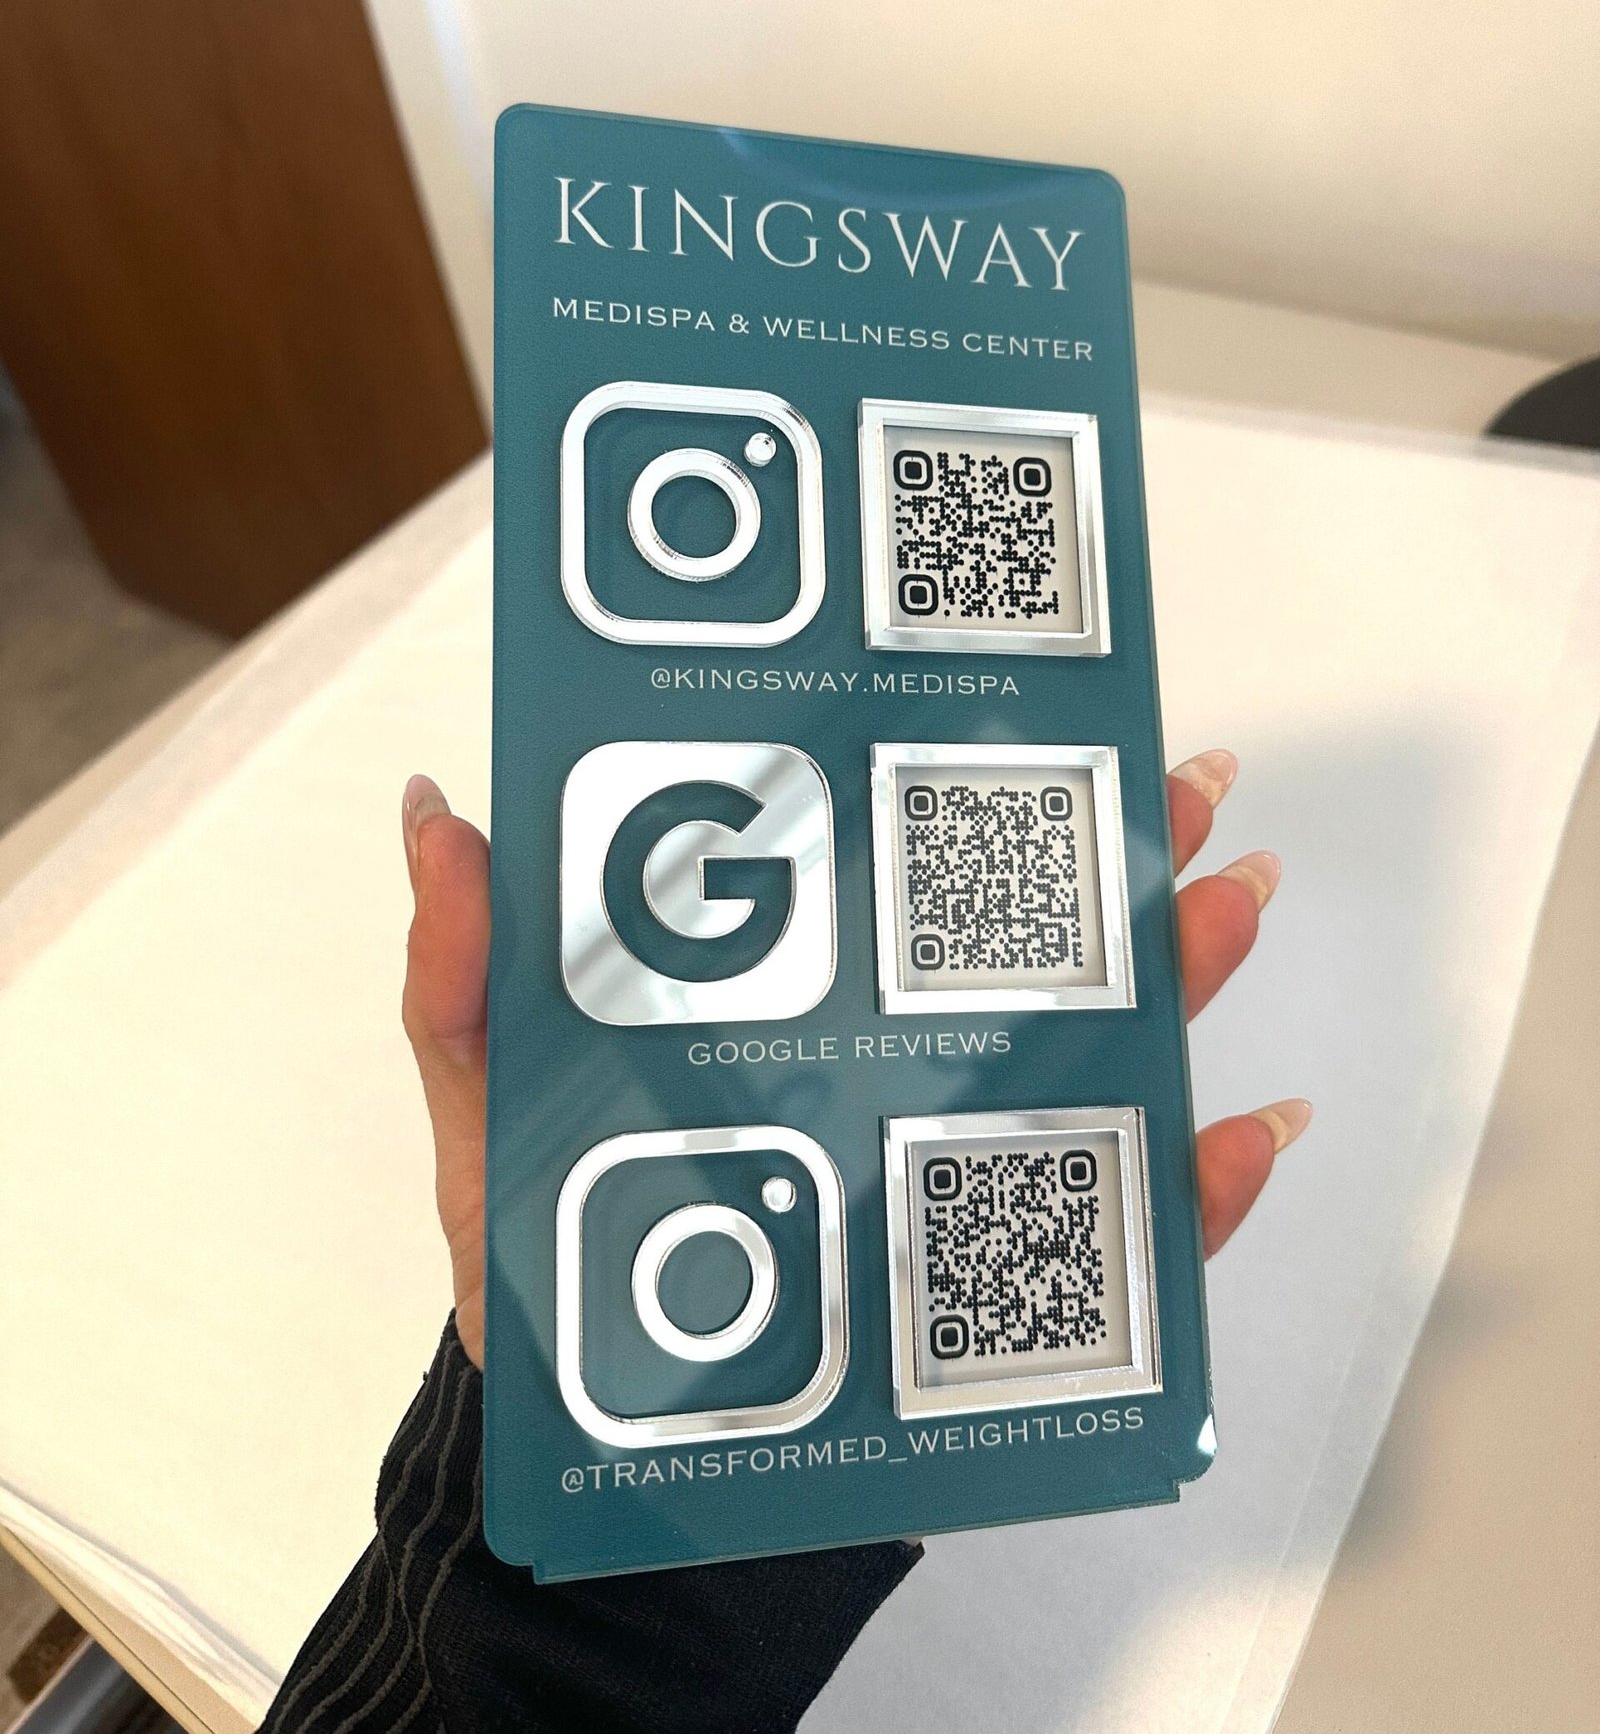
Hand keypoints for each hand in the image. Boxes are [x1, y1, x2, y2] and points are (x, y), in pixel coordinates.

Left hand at [401, 751, 1307, 1369]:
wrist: (606, 1456)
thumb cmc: (549, 1268)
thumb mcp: (486, 1112)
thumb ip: (463, 980)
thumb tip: (440, 815)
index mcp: (786, 996)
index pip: (885, 871)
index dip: (957, 780)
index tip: (1026, 704)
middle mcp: (886, 1061)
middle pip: (1020, 943)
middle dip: (1114, 857)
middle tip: (1180, 787)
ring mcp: (949, 1166)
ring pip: (1095, 1057)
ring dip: (1179, 981)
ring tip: (1228, 910)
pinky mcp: (993, 1283)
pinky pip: (1113, 1234)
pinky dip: (1193, 1190)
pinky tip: (1239, 1134)